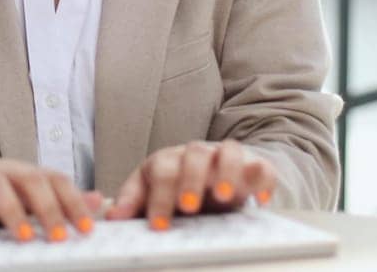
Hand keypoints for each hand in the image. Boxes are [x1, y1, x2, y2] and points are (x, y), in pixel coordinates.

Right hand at [0, 153, 101, 241]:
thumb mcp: (24, 189)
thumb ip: (58, 196)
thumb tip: (99, 201)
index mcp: (23, 174)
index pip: (55, 180)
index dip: (73, 202)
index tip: (88, 230)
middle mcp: (0, 171)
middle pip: (29, 179)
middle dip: (48, 208)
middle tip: (59, 238)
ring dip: (10, 210)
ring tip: (23, 236)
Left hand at [106, 139, 276, 229]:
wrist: (213, 176)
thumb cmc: (177, 186)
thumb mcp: (151, 192)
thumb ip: (134, 202)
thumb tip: (113, 217)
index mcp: (168, 160)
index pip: (160, 171)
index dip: (158, 198)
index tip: (159, 225)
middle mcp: (197, 153)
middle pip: (193, 155)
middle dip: (190, 181)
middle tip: (188, 208)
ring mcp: (226, 157)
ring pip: (229, 151)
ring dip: (227, 172)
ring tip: (223, 196)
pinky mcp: (253, 166)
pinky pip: (263, 167)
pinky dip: (263, 180)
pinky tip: (261, 201)